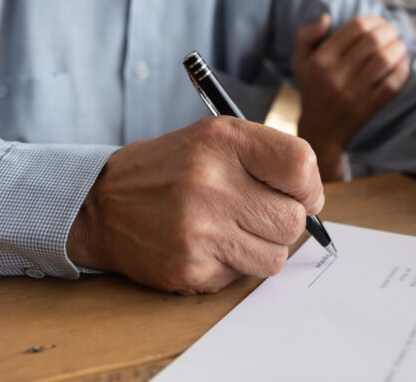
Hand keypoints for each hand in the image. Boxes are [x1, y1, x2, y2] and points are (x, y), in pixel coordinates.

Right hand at [66, 117, 322, 293]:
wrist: (101, 204)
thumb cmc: (170, 169)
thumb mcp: (214, 138)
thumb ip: (268, 156)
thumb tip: (314, 197)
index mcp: (222, 141)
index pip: (301, 166)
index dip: (308, 186)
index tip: (298, 193)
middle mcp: (210, 183)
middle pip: (293, 220)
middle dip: (284, 221)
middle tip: (259, 213)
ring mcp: (199, 230)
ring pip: (276, 256)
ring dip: (262, 247)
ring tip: (231, 228)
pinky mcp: (191, 269)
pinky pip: (243, 277)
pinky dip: (232, 265)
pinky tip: (206, 245)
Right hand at [292, 14, 409, 180]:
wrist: (319, 131)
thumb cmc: (312, 90)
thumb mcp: (299, 62)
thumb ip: (306, 35)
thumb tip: (327, 17)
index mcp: (321, 59)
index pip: (355, 28)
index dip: (374, 20)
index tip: (381, 22)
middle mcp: (336, 74)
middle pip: (373, 41)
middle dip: (390, 31)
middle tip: (394, 32)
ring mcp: (354, 92)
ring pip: (384, 60)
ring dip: (398, 48)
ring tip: (400, 45)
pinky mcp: (368, 107)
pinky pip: (392, 84)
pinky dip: (402, 70)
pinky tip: (404, 63)